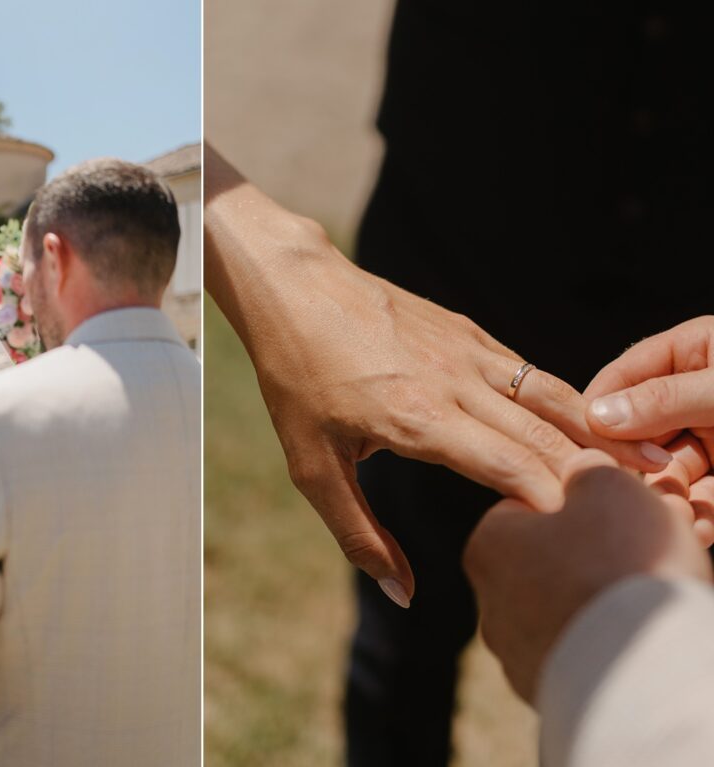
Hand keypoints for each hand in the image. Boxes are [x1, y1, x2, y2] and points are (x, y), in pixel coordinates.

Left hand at [204, 144, 668, 604]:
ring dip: (591, 432)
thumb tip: (400, 595)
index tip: (583, 537)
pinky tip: (578, 422)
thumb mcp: (313, 467)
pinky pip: (526, 370)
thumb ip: (357, 534)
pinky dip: (559, 399)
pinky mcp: (466, 330)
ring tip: (631, 463)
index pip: (510, 466)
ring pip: (548, 395)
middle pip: (542, 435)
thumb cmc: (297, 382)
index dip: (553, 503)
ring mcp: (465, 350)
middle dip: (588, 475)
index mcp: (418, 420)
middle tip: (628, 508)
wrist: (296, 291)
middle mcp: (454, 383)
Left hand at [463, 449, 711, 702]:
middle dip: (599, 547)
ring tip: (655, 583)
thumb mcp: (608, 487)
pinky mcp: (551, 692)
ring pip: (569, 605)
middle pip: (551, 558)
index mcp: (489, 544)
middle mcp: (490, 601)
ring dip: (607, 592)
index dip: (585, 499)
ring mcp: (518, 652)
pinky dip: (612, 636)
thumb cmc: (616, 562)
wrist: (638, 667)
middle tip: (651, 541)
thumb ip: (587, 468)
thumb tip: (582, 465)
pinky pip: (586, 649)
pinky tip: (643, 629)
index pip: (531, 505)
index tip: (626, 502)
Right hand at [585, 316, 713, 544]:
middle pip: (638, 432)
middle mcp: (692, 395)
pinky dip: (698, 518)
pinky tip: (696, 532)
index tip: (577, 443)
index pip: (623, 378)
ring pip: (668, 473)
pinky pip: (703, 499)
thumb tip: (596, 415)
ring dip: (665, 499)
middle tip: (619, 495)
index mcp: (691, 352)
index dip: (598, 411)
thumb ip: (665, 397)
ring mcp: (712, 436)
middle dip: (632, 468)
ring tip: (666, 521)